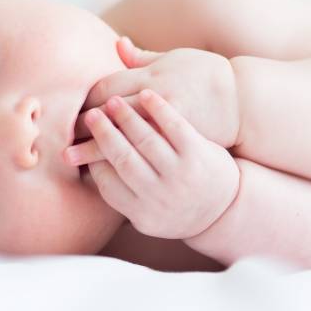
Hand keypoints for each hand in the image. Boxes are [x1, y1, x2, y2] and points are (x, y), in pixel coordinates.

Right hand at [63, 88, 239, 239]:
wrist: (228, 207)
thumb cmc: (178, 205)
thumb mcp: (151, 215)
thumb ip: (122, 194)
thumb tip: (89, 168)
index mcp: (142, 213)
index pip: (106, 181)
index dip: (92, 157)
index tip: (82, 139)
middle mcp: (159, 196)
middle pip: (122, 158)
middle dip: (102, 133)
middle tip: (87, 117)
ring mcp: (180, 174)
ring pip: (145, 139)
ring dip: (125, 117)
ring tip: (112, 103)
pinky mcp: (198, 153)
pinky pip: (174, 125)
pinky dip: (158, 108)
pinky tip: (146, 95)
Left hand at [74, 37, 240, 149]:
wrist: (242, 102)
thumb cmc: (205, 76)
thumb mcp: (174, 60)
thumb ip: (142, 59)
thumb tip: (116, 43)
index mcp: (154, 77)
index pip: (108, 87)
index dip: (87, 100)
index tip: (71, 110)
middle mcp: (158, 100)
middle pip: (110, 115)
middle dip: (84, 127)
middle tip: (60, 137)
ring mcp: (167, 126)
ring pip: (123, 141)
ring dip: (94, 150)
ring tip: (71, 159)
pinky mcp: (178, 150)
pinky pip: (144, 159)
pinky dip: (122, 165)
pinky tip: (106, 172)